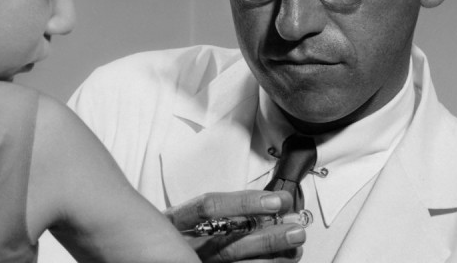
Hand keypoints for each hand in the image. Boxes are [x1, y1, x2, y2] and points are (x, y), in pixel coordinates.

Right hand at [164, 191, 304, 261]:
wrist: (161, 252)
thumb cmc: (178, 231)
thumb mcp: (189, 214)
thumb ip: (224, 207)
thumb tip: (271, 202)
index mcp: (178, 220)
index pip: (209, 208)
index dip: (245, 203)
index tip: (276, 200)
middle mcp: (185, 245)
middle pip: (227, 240)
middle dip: (266, 234)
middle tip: (295, 226)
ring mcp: (194, 261)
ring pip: (234, 262)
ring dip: (270, 254)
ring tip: (294, 245)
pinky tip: (282, 261)